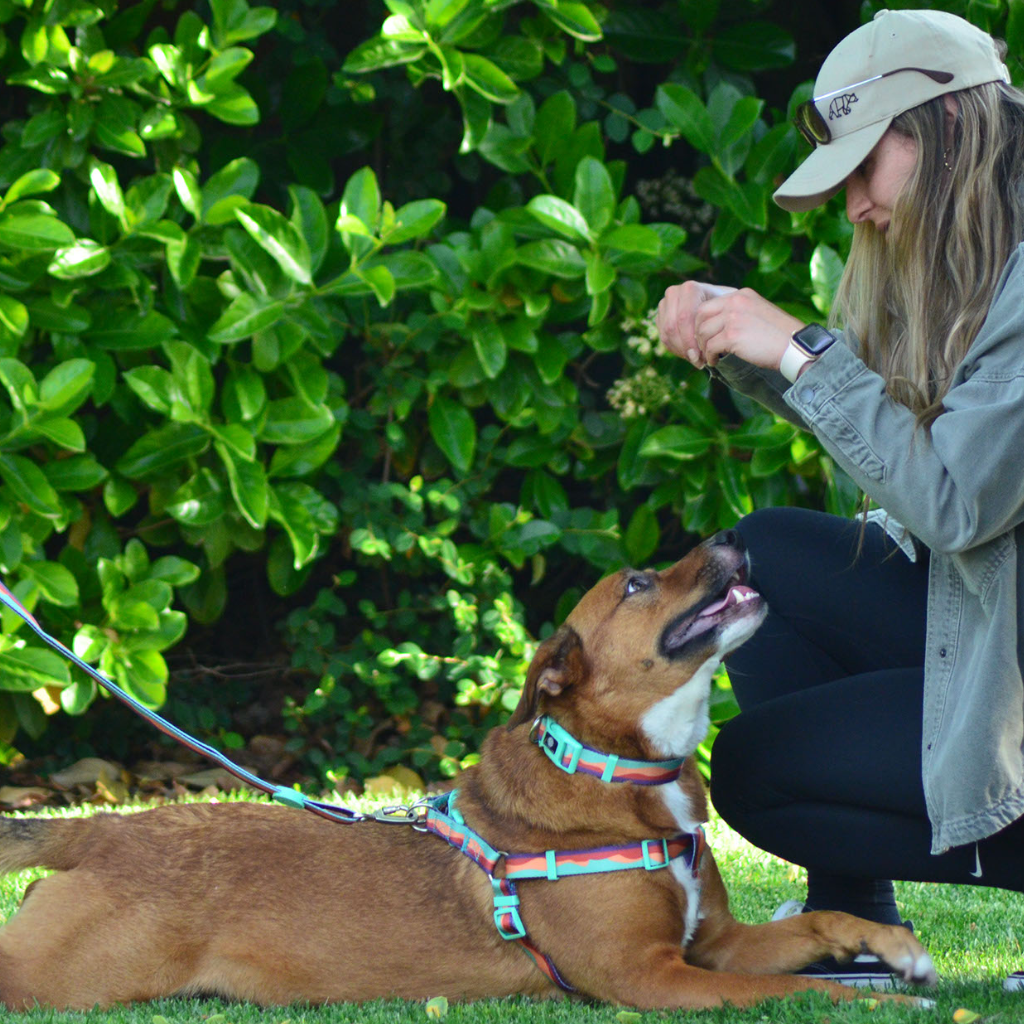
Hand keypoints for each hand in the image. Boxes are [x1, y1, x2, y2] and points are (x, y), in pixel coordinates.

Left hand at [657, 282, 804, 371]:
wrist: (795, 346)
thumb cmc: (779, 335)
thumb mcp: (759, 312)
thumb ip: (740, 313)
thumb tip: (720, 326)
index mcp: (741, 294)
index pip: (710, 305)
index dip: (703, 322)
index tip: (706, 336)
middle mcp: (735, 302)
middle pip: (701, 316)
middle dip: (698, 333)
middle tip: (703, 347)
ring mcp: (733, 318)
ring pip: (703, 332)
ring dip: (703, 347)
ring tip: (710, 356)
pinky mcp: (732, 335)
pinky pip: (710, 347)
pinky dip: (710, 356)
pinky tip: (715, 362)